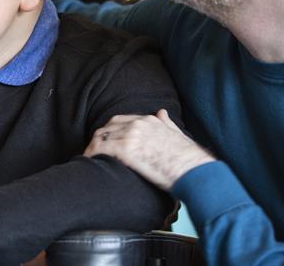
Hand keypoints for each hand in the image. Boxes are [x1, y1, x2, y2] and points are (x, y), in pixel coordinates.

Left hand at [85, 109, 215, 190]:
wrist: (195, 171)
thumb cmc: (189, 160)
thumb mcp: (178, 135)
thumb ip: (166, 123)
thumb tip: (162, 112)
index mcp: (149, 120)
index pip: (120, 120)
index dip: (110, 132)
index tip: (105, 142)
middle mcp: (138, 124)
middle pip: (108, 127)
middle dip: (99, 139)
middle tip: (93, 152)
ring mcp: (132, 134)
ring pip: (102, 137)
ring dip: (92, 148)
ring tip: (88, 160)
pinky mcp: (127, 149)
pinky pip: (101, 148)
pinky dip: (92, 154)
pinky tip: (89, 163)